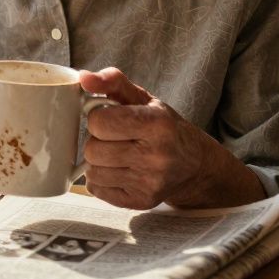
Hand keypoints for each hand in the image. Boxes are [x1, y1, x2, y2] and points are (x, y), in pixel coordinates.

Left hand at [80, 68, 264, 209]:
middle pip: (92, 150)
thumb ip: (112, 81)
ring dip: (98, 162)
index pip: (99, 122)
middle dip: (97, 141)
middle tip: (114, 139)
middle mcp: (156, 155)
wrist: (194, 164)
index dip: (98, 119)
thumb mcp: (142, 98)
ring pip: (92, 172)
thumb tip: (84, 78)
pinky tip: (119, 171)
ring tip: (117, 154)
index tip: (110, 119)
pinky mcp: (141, 201)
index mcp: (157, 124)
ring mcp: (149, 182)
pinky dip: (101, 180)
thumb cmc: (163, 127)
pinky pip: (97, 190)